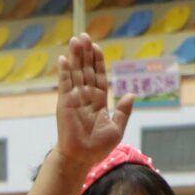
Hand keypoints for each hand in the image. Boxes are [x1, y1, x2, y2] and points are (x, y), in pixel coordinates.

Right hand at [52, 34, 133, 168]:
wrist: (81, 159)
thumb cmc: (98, 148)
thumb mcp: (117, 128)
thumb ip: (123, 111)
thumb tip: (131, 94)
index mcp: (98, 101)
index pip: (99, 76)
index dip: (98, 61)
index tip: (97, 47)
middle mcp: (85, 97)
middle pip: (86, 70)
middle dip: (86, 53)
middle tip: (84, 35)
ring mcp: (74, 99)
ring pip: (76, 73)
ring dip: (75, 56)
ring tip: (75, 40)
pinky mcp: (65, 103)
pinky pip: (65, 84)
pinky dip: (64, 71)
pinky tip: (63, 58)